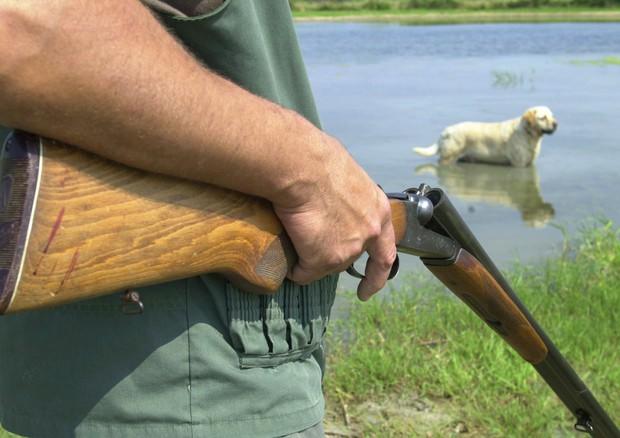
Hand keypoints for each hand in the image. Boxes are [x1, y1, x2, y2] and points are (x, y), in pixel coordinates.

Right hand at [273, 134, 396, 300]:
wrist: (302, 167)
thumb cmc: (317, 160)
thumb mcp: (345, 176)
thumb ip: (345, 196)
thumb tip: (329, 196)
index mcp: (378, 210)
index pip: (386, 251)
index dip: (378, 273)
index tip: (370, 287)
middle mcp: (369, 233)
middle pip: (350, 258)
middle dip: (333, 259)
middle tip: (316, 260)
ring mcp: (348, 249)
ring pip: (326, 265)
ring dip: (310, 260)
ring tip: (293, 244)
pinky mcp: (323, 259)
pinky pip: (303, 272)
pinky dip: (294, 269)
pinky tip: (284, 257)